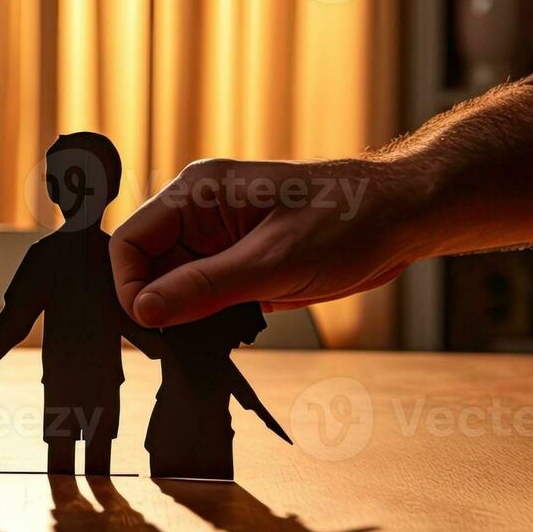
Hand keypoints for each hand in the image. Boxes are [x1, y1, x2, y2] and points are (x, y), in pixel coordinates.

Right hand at [109, 158, 415, 327]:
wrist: (403, 218)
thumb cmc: (349, 219)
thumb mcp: (275, 260)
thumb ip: (205, 286)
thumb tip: (145, 309)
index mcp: (198, 193)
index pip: (130, 241)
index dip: (129, 285)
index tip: (149, 324)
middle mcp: (201, 213)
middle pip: (146, 266)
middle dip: (156, 304)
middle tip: (179, 338)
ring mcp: (220, 240)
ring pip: (173, 286)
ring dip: (184, 315)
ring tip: (211, 333)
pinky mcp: (241, 264)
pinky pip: (205, 296)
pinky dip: (209, 319)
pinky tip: (231, 330)